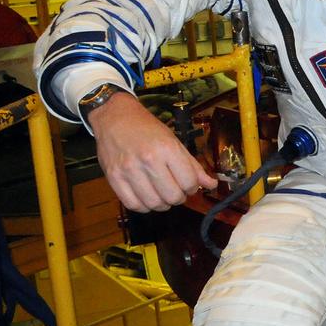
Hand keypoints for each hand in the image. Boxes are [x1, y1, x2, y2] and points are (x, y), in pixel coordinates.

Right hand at [89, 92, 216, 211]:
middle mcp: (148, 160)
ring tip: (162, 195)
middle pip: (172, 196)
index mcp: (167, 148)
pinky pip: (133, 204)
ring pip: (153, 203)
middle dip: (179, 198)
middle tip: (177, 191)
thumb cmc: (148, 129)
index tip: (189, 184)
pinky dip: (144, 207)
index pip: (189, 181)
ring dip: (162, 204)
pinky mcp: (113, 178)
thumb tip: (212, 184)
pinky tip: (147, 197)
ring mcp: (129, 170)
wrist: (115, 118)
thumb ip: (193, 165)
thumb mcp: (175, 141)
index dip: (193, 187)